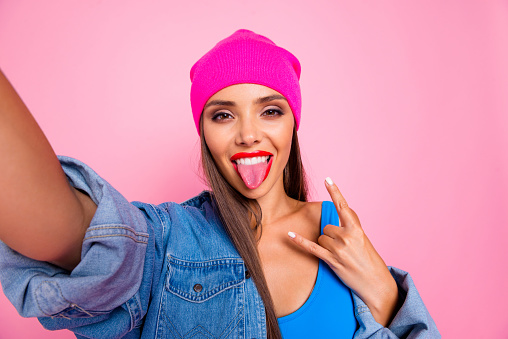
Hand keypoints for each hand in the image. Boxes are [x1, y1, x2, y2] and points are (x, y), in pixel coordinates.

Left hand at [288, 177, 398, 326]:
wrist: (375, 282)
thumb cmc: (369, 259)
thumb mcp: (363, 238)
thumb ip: (351, 225)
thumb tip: (340, 211)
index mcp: (356, 229)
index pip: (343, 206)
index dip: (335, 192)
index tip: (327, 179)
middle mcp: (347, 236)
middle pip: (326, 227)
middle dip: (331, 235)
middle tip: (344, 248)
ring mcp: (339, 249)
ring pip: (321, 237)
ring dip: (327, 245)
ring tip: (340, 256)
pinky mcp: (332, 261)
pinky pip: (312, 248)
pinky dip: (299, 241)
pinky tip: (289, 234)